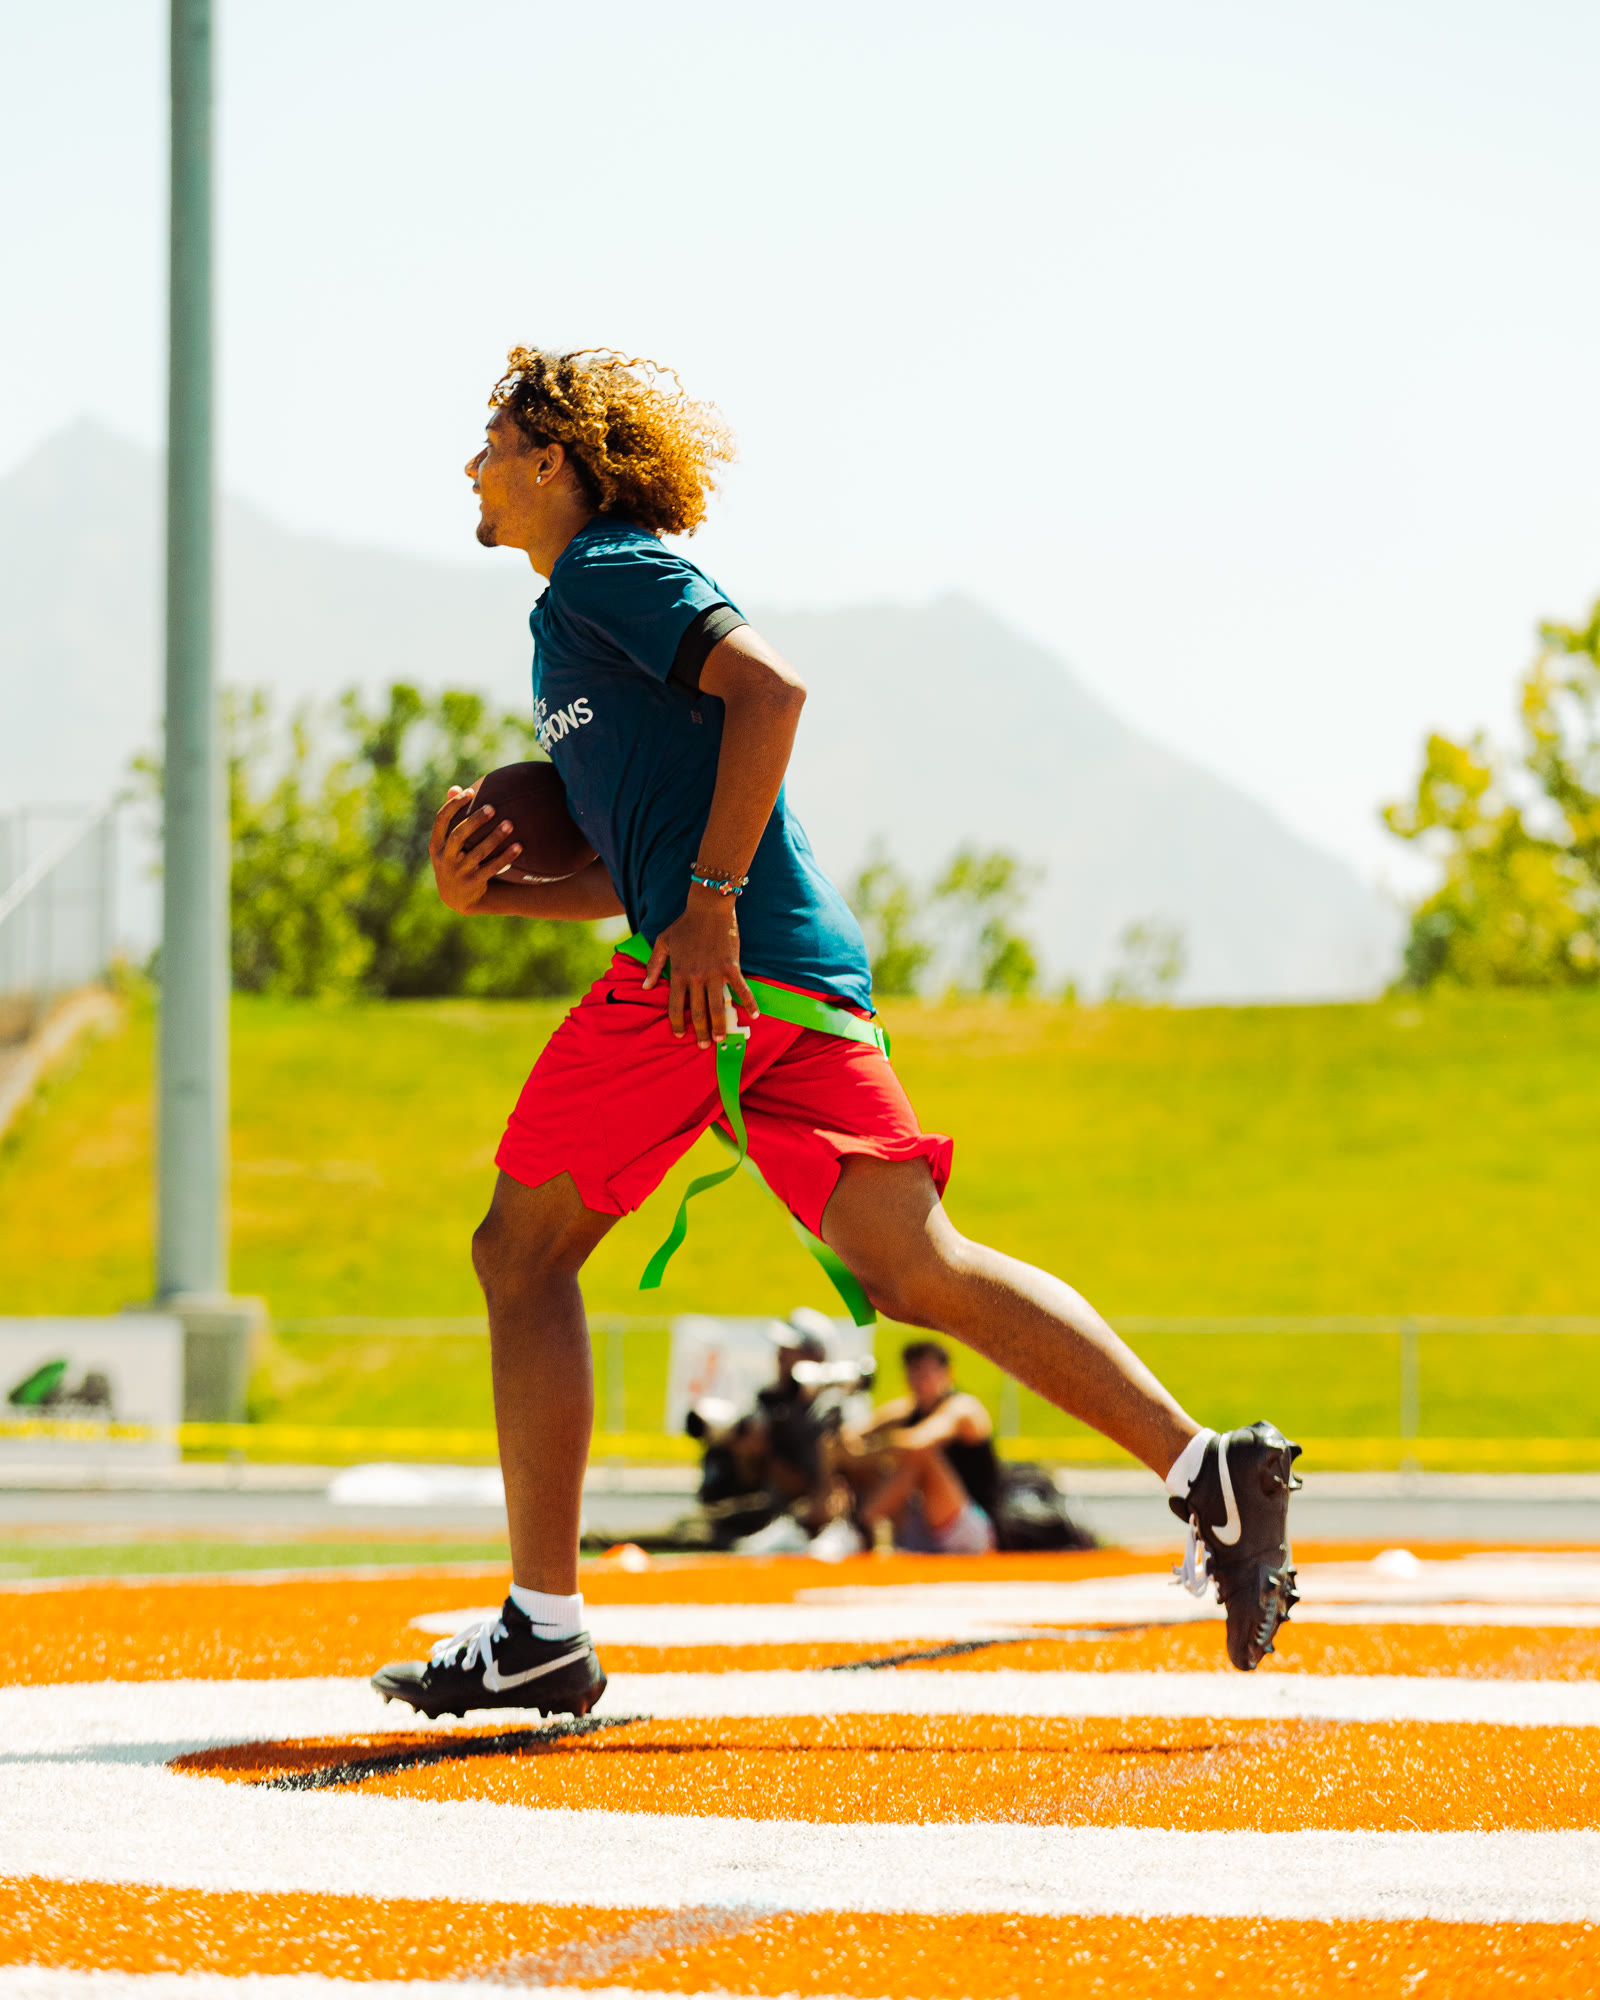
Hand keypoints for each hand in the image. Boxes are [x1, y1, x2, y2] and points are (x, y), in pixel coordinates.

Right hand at [428, 782, 522, 913]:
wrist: (455, 898)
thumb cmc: (453, 860)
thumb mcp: (446, 843)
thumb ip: (451, 817)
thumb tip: (456, 788)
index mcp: (436, 845)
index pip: (441, 820)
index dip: (453, 805)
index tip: (469, 793)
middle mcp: (445, 858)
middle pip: (458, 835)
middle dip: (475, 821)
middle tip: (492, 808)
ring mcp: (458, 872)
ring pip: (478, 852)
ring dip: (495, 838)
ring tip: (510, 824)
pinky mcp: (473, 882)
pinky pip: (492, 868)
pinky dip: (506, 857)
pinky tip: (519, 846)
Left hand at [643, 883, 758, 1047]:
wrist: (708, 908)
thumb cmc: (684, 924)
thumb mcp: (663, 942)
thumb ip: (654, 965)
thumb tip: (645, 986)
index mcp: (679, 973)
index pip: (676, 1005)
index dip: (677, 1023)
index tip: (679, 1035)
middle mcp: (696, 977)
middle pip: (698, 1012)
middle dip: (700, 1032)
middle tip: (704, 1046)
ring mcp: (715, 973)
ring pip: (718, 1006)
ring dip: (720, 1026)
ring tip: (721, 1039)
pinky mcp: (732, 966)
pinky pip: (742, 989)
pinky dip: (749, 1004)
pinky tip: (754, 1016)